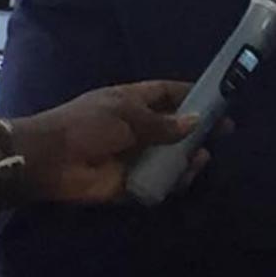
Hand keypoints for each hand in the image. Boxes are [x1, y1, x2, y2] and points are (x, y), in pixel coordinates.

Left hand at [10, 81, 203, 204]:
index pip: (168, 93)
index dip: (193, 94)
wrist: (51, 161)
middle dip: (199, 130)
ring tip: (201, 159)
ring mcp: (136, 156)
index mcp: (133, 103)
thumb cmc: (87, 125)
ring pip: (172, 157)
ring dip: (189, 158)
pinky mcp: (132, 182)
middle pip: (176, 127)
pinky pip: (160, 182)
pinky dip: (174, 182)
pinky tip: (185, 177)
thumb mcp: (127, 115)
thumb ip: (163, 122)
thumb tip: (196, 121)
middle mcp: (138, 128)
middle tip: (224, 133)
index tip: (219, 100)